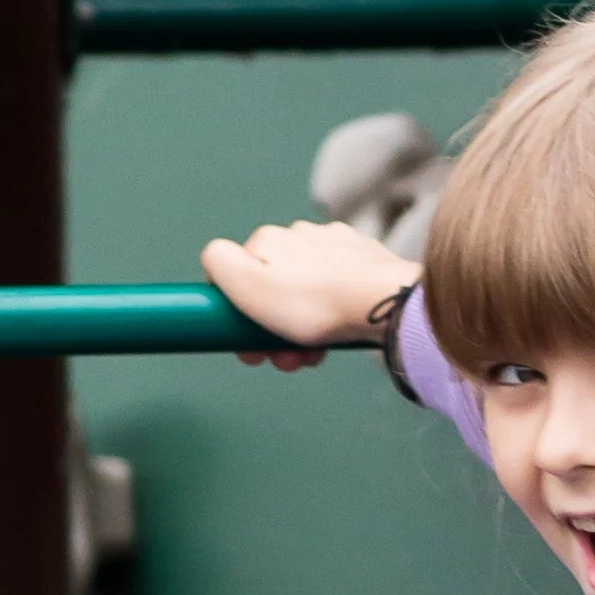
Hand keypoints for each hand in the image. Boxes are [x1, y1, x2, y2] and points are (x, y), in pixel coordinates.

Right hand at [202, 216, 419, 370]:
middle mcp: (300, 235)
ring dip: (300, 330)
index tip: (250, 348)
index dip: (239, 316)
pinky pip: (335, 291)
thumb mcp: (248, 285)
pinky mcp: (364, 262)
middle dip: (271, 329)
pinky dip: (329, 315)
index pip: (239, 277)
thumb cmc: (315, 303)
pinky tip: (335, 335)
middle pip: (273, 288)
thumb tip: (212, 258)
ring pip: (304, 292)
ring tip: (310, 356)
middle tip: (283, 359)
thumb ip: (219, 263)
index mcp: (268, 240)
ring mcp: (335, 246)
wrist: (383, 305)